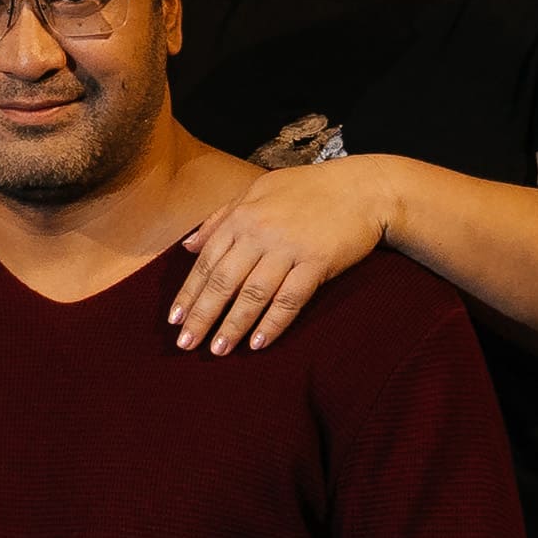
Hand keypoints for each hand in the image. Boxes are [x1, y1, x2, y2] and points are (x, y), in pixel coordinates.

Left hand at [166, 158, 396, 352]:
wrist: (362, 188)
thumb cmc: (307, 190)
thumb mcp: (257, 192)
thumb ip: (220, 219)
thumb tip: (188, 246)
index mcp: (242, 218)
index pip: (207, 262)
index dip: (189, 293)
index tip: (175, 320)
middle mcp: (260, 233)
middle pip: (224, 281)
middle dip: (203, 315)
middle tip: (186, 344)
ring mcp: (288, 248)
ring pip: (253, 294)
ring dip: (233, 325)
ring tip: (218, 349)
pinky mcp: (317, 262)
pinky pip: (290, 299)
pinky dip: (272, 323)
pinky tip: (258, 343)